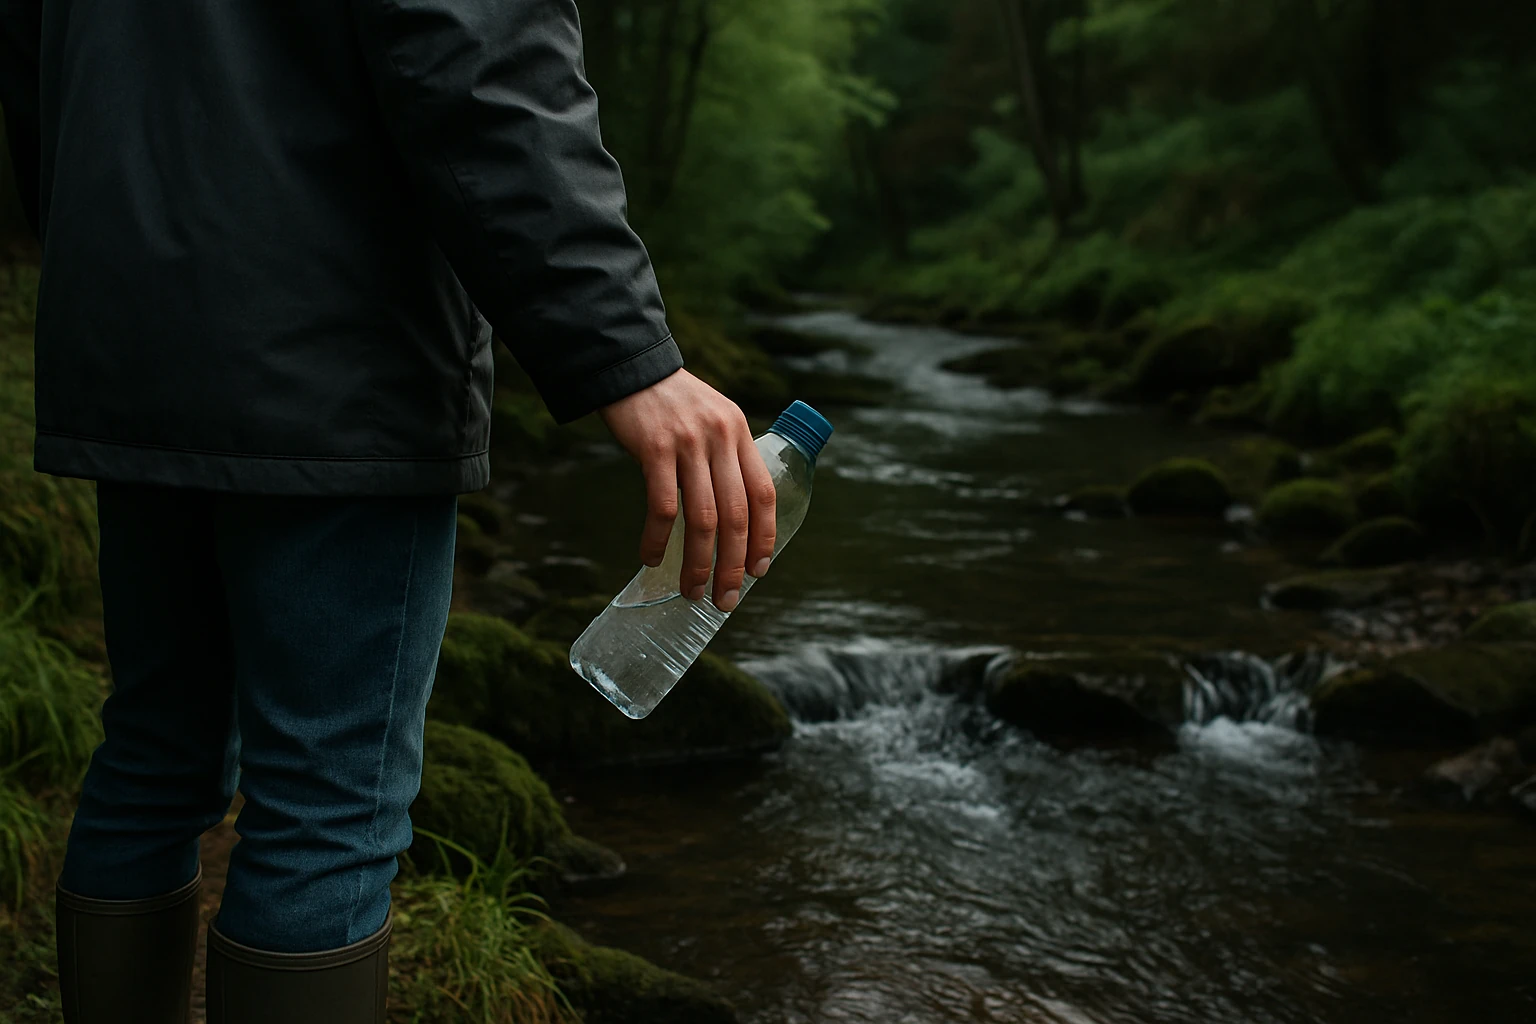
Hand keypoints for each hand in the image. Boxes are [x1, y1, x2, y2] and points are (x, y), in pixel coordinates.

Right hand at [598, 370, 775, 611]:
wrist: (629, 367)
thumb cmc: (670, 402)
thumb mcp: (713, 418)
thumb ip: (726, 456)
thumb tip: (730, 516)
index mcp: (740, 432)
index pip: (764, 494)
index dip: (764, 537)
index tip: (758, 571)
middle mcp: (721, 438)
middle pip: (737, 515)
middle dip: (733, 564)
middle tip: (725, 598)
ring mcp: (689, 443)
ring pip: (703, 518)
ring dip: (699, 562)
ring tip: (692, 590)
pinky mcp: (655, 448)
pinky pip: (662, 506)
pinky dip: (658, 538)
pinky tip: (651, 558)